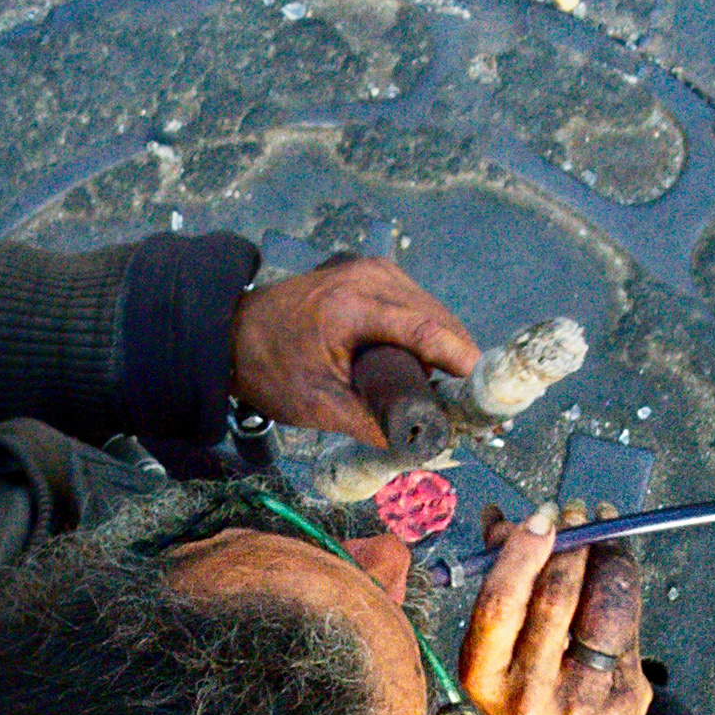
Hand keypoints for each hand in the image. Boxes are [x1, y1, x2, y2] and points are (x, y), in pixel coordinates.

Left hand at [229, 254, 479, 448]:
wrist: (228, 335)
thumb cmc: (266, 367)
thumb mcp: (317, 405)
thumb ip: (371, 424)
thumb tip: (421, 445)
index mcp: (355, 304)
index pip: (429, 329)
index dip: (464, 364)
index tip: (485, 397)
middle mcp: (370, 275)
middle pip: (439, 319)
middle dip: (460, 362)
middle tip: (475, 407)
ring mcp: (371, 269)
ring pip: (432, 311)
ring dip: (446, 348)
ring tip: (455, 391)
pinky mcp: (370, 273)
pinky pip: (415, 304)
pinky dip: (427, 334)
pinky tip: (429, 364)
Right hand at [457, 499, 654, 714]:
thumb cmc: (523, 690)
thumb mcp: (494, 650)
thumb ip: (499, 582)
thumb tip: (497, 518)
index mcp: (483, 674)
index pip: (502, 602)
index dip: (524, 551)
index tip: (541, 516)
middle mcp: (529, 692)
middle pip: (555, 600)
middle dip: (571, 545)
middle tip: (577, 514)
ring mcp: (580, 700)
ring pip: (602, 608)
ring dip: (605, 557)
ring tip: (601, 532)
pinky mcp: (623, 701)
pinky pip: (629, 626)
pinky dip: (624, 587)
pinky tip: (616, 568)